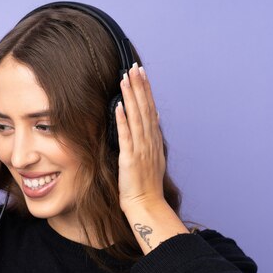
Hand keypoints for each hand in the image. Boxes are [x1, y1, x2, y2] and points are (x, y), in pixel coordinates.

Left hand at [115, 63, 165, 211]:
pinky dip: (123, 121)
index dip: (145, 89)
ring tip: (126, 79)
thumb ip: (151, 136)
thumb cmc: (146, 185)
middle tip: (134, 67)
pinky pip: (127, 137)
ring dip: (131, 97)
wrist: (147, 205)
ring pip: (137, 117)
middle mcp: (149, 141)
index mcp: (153, 140)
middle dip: (139, 86)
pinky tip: (118, 106)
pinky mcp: (131, 159)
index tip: (140, 73)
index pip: (149, 109)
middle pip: (144, 108)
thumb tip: (152, 116)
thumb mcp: (152, 156)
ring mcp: (141, 149)